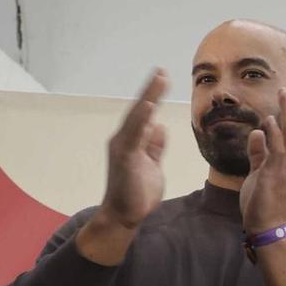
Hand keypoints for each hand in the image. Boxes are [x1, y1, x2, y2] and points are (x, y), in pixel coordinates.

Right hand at [96, 69, 169, 229]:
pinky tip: (149, 108)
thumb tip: (159, 126)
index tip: (162, 78)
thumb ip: (154, 147)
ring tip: (159, 79)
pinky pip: (133, 136)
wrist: (124, 215)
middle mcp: (124, 140)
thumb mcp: (152, 165)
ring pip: (136, 118)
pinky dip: (141, 121)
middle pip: (139, 110)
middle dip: (151, 90)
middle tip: (162, 71)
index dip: (153, 96)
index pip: (144, 114)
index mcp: (132, 141)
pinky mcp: (124, 158)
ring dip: (148, 97)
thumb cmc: (137, 193)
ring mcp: (122, 148)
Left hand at [240, 81, 285, 233]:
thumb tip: (256, 132)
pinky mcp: (274, 174)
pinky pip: (276, 151)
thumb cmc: (262, 203)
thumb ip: (258, 152)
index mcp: (283, 158)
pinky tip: (270, 120)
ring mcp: (282, 166)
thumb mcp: (257, 172)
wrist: (267, 226)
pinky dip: (274, 135)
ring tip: (285, 90)